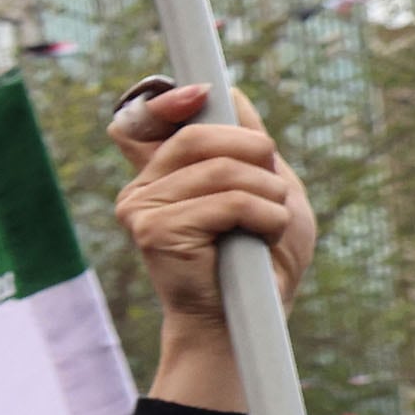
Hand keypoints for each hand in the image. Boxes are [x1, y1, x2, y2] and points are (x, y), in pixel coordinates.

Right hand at [105, 80, 313, 414]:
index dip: (167, 101)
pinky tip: (261, 238)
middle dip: (254, 150)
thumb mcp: (265, 186)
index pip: (141, 121)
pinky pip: (227, 200)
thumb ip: (243, 142)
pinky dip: (263, 216)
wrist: (249, 322)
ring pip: (221, 167)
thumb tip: (227, 93)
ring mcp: (141, 209)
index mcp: (160, 176)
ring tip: (270, 222)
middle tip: (273, 187)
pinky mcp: (154, 231)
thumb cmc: (260, 260)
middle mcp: (141, 189)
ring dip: (268, 193)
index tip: (203, 94)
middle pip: (198, 133)